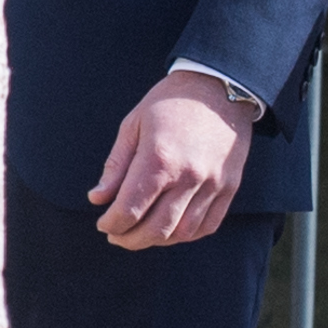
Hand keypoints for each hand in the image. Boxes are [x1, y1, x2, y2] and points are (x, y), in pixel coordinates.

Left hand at [90, 71, 254, 248]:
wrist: (218, 87)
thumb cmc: (169, 103)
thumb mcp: (133, 125)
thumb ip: (116, 166)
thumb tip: (97, 199)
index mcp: (159, 159)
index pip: (130, 209)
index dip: (112, 224)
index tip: (103, 224)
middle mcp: (188, 176)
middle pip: (156, 229)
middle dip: (130, 239)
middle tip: (117, 236)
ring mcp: (213, 184)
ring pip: (182, 233)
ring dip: (157, 240)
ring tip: (141, 233)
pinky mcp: (229, 187)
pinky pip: (208, 225)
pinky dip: (186, 235)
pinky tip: (170, 229)